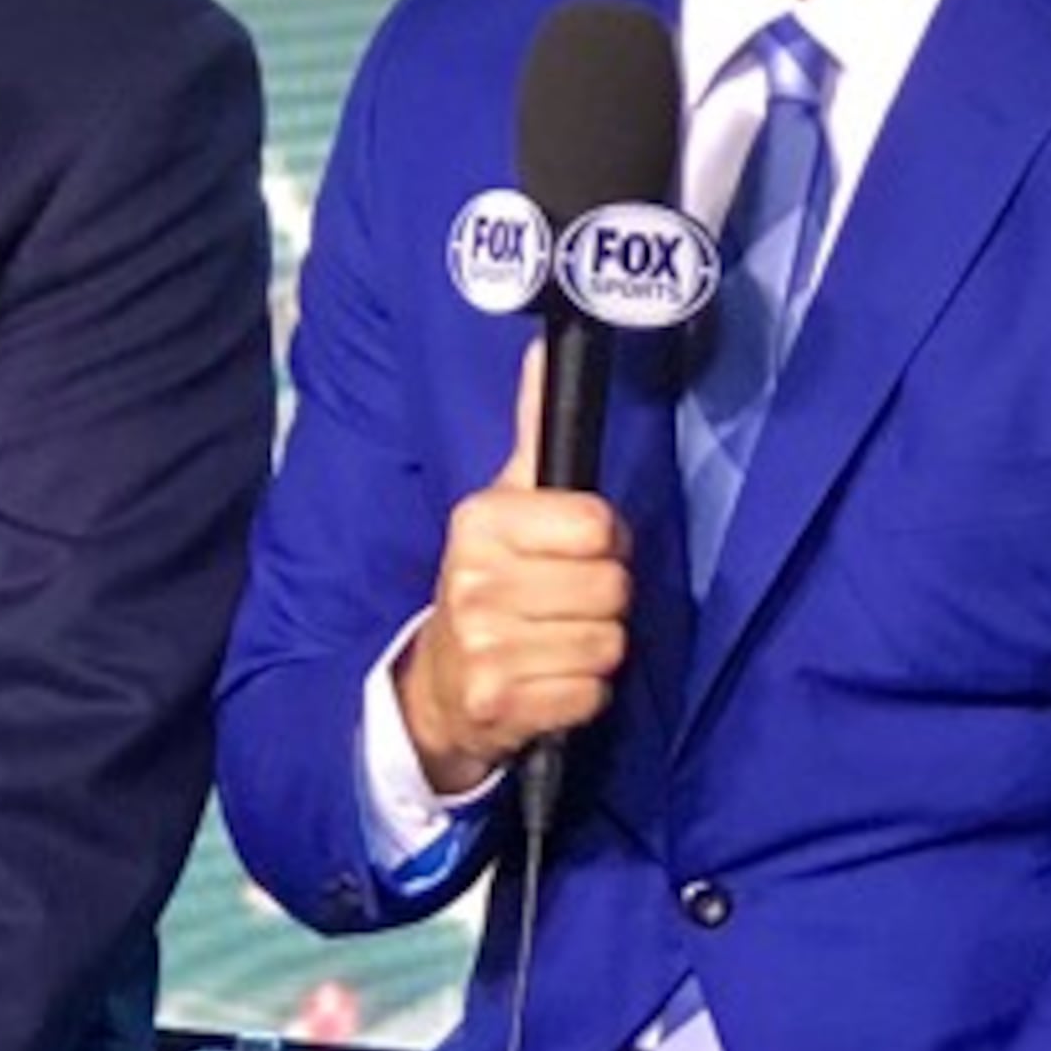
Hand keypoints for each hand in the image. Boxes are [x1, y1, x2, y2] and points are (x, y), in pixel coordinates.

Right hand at [394, 346, 631, 793]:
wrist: (438, 685)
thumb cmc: (491, 583)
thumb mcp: (504, 503)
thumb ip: (534, 430)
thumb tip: (543, 346)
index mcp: (480, 521)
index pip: (599, 526)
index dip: (605, 542)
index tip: (575, 552)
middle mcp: (473, 580)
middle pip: (612, 588)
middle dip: (602, 601)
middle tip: (564, 604)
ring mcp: (483, 646)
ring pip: (608, 643)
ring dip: (595, 650)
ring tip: (554, 642)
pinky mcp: (499, 705)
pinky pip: (591, 695)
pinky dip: (582, 695)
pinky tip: (548, 682)